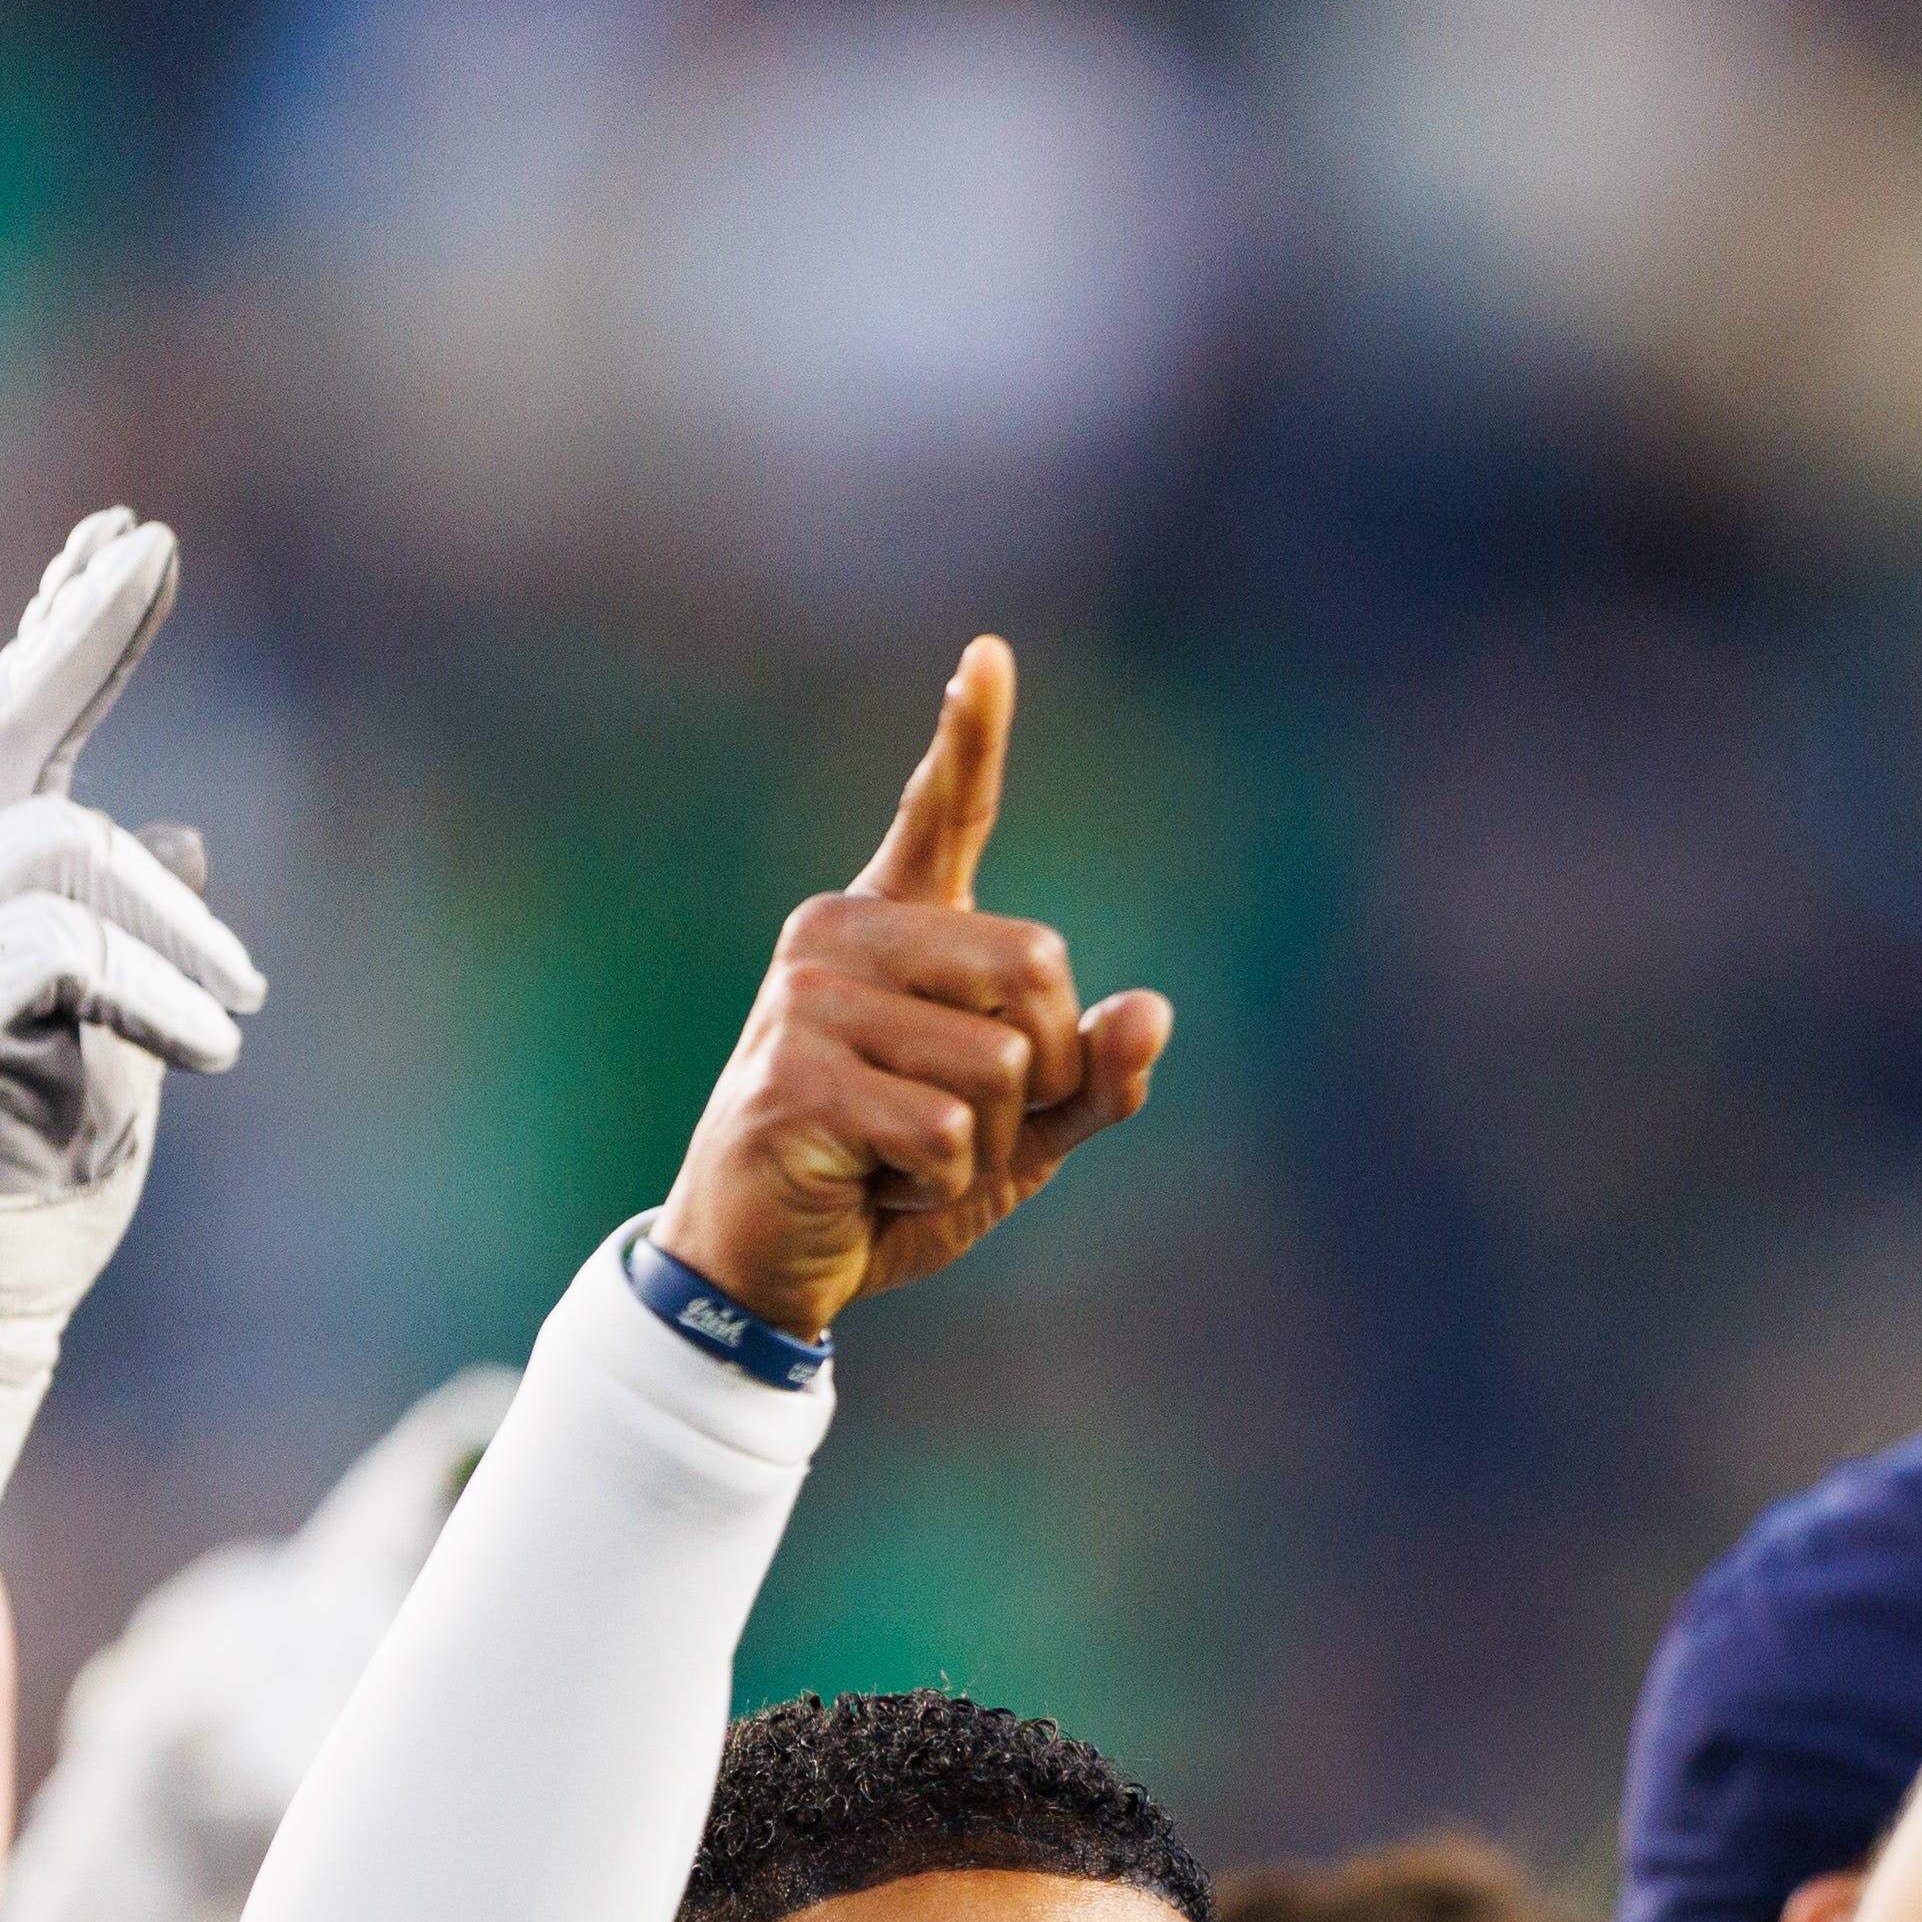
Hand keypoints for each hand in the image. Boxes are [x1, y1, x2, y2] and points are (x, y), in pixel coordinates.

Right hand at [0, 508, 265, 1205]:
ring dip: (177, 933)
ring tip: (245, 1010)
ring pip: (60, 858)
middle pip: (2, 735)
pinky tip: (213, 1048)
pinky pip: (38, 958)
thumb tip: (177, 831)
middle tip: (149, 551)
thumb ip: (132, 937)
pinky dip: (147, 992)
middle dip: (75, 632)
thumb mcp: (121, 1039)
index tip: (131, 537)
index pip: (23, 733)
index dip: (70, 631)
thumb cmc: (32, 1178)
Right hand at [651, 638, 1175, 1335]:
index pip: (943, 816)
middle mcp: (840, 937)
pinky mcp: (795, 1077)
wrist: (770, 1266)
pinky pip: (947, 1130)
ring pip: (1000, 1063)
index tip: (989, 655)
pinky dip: (936, 1183)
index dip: (970, 737)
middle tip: (960, 1125)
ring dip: (980, 1143)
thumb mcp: (1019, 1136)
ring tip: (898, 1158)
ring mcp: (806, 1000)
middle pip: (1038, 967)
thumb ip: (1092, 1078)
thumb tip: (1152, 1012)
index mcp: (894, 930)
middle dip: (1042, 1075)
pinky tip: (869, 1184)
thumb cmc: (891, 1183)